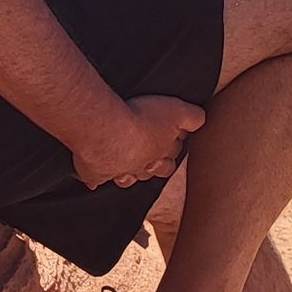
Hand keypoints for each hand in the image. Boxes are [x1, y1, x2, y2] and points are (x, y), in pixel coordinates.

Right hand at [72, 94, 206, 190]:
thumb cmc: (142, 120)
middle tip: (149, 160)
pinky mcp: (94, 174)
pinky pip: (93, 179)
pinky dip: (92, 178)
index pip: (170, 157)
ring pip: (125, 178)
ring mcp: (116, 173)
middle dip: (152, 166)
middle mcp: (140, 168)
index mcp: (160, 155)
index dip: (170, 150)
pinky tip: (90, 178)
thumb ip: (191, 118)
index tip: (169, 143)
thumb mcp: (175, 112)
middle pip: (150, 171)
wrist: (108, 132)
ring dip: (125, 174)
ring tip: (124, 170)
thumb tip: (201, 120)